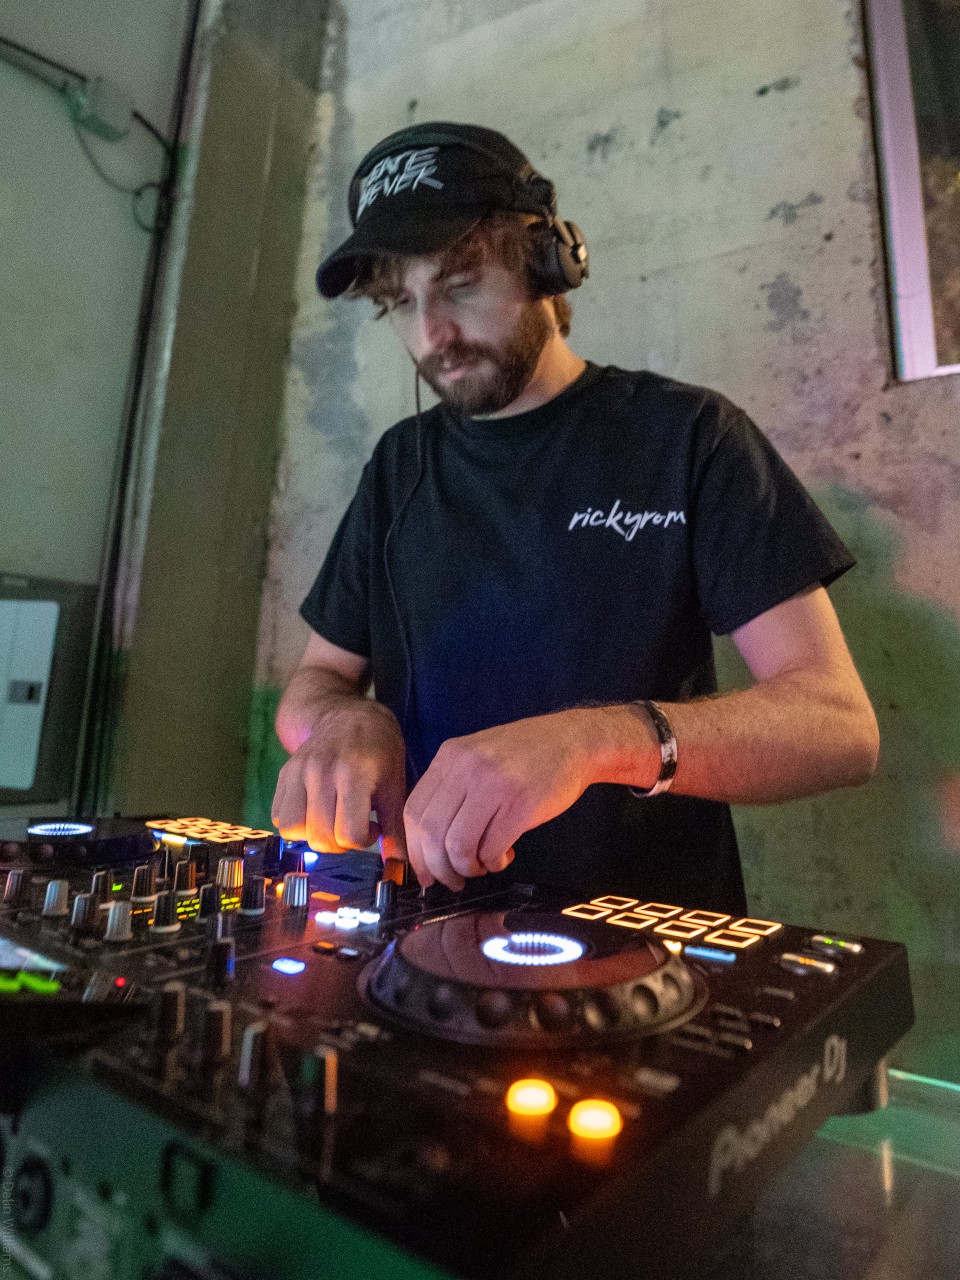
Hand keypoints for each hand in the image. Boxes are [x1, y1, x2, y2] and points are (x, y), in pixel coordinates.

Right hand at [272, 698, 407, 860]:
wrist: (345, 713)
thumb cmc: (378, 748)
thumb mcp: (395, 783)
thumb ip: (395, 826)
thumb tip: (399, 864)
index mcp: (355, 773)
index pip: (348, 833)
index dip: (363, 840)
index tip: (373, 827)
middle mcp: (322, 771)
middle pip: (320, 838)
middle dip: (340, 843)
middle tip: (353, 824)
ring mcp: (298, 771)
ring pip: (292, 830)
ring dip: (312, 835)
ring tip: (331, 821)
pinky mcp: (283, 773)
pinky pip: (278, 816)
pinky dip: (296, 823)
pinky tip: (316, 811)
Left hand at [403, 711, 595, 890]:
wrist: (572, 740)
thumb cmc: (525, 755)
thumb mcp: (478, 757)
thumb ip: (452, 787)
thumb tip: (429, 841)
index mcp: (450, 756)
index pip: (413, 812)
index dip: (415, 850)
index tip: (426, 871)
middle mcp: (466, 768)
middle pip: (431, 833)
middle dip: (439, 868)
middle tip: (454, 880)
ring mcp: (493, 785)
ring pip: (458, 845)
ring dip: (467, 868)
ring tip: (482, 866)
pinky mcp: (520, 804)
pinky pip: (492, 848)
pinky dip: (493, 862)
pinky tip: (504, 856)